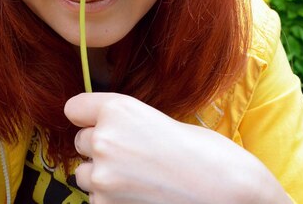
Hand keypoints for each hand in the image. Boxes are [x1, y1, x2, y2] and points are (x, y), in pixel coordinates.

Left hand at [64, 92, 291, 203]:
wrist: (228, 192)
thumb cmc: (204, 153)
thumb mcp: (159, 120)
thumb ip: (124, 122)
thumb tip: (100, 131)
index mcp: (117, 109)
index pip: (74, 108)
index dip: (88, 116)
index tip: (97, 122)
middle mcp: (103, 140)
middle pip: (81, 142)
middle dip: (101, 148)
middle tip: (134, 155)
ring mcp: (103, 177)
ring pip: (85, 174)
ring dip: (103, 176)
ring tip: (139, 178)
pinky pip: (97, 200)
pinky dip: (113, 200)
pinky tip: (142, 196)